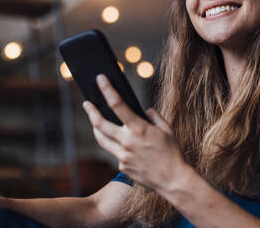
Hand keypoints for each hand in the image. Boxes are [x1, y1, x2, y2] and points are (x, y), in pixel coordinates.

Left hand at [82, 74, 191, 192]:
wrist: (173, 180)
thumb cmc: (173, 153)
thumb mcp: (167, 129)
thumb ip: (154, 117)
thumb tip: (144, 111)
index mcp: (139, 128)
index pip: (117, 104)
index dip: (107, 89)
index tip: (100, 79)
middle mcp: (127, 142)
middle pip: (100, 124)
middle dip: (91, 111)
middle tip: (86, 103)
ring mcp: (122, 156)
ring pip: (102, 140)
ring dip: (96, 128)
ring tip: (95, 121)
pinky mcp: (122, 167)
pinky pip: (115, 153)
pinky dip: (117, 146)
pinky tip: (123, 145)